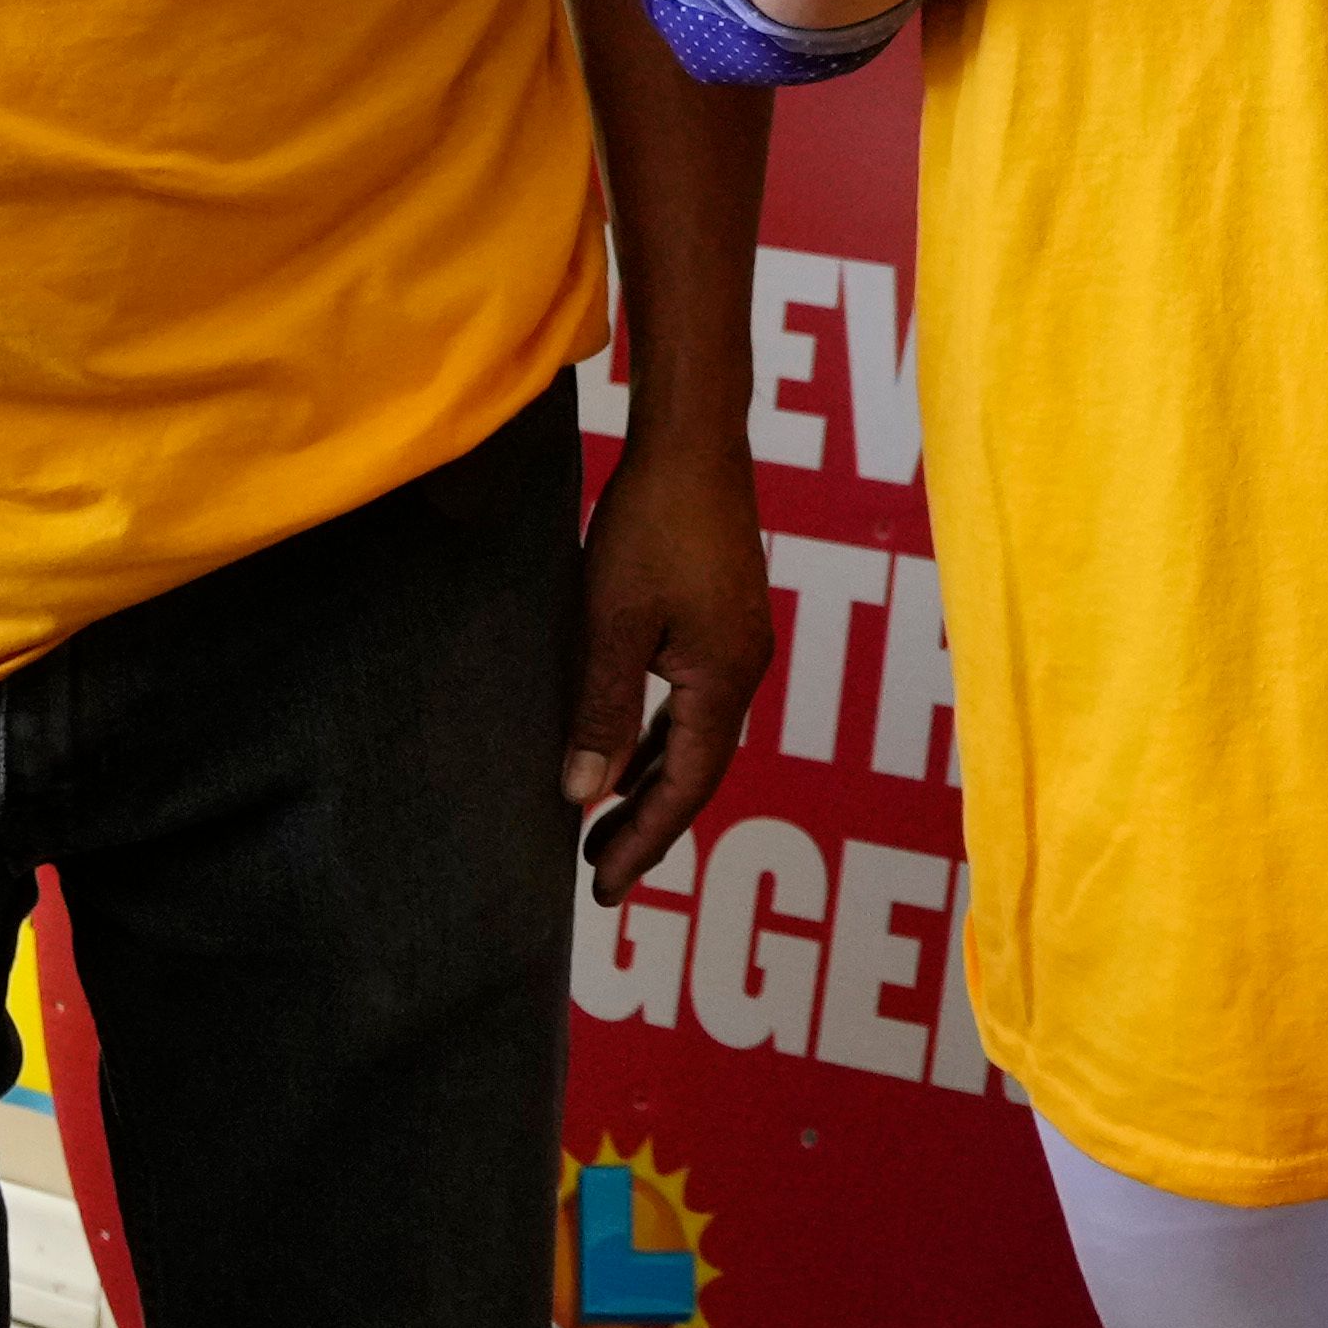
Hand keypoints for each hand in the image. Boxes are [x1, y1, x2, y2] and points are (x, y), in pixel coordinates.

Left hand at [564, 430, 767, 903]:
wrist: (696, 439)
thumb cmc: (652, 524)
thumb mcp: (613, 621)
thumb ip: (602, 709)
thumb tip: (583, 794)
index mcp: (724, 678)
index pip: (685, 786)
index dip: (644, 841)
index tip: (602, 888)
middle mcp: (744, 668)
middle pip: (698, 770)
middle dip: (649, 826)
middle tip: (598, 875)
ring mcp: (739, 643)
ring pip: (697, 738)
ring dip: (653, 784)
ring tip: (608, 826)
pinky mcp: (725, 620)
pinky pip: (695, 703)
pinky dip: (661, 739)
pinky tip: (630, 751)